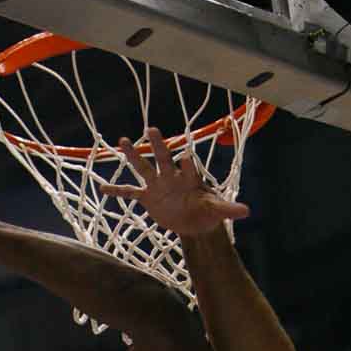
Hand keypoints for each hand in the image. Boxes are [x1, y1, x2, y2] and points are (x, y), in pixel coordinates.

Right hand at [103, 126, 249, 237]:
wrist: (194, 221)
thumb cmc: (207, 211)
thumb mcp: (217, 211)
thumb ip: (229, 209)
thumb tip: (247, 211)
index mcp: (189, 179)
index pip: (188, 167)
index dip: (187, 163)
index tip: (184, 157)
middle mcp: (172, 177)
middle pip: (164, 158)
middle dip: (159, 145)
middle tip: (152, 129)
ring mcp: (158, 186)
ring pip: (144, 167)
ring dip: (134, 155)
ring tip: (123, 140)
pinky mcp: (148, 198)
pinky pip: (130, 193)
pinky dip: (118, 191)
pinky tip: (103, 188)